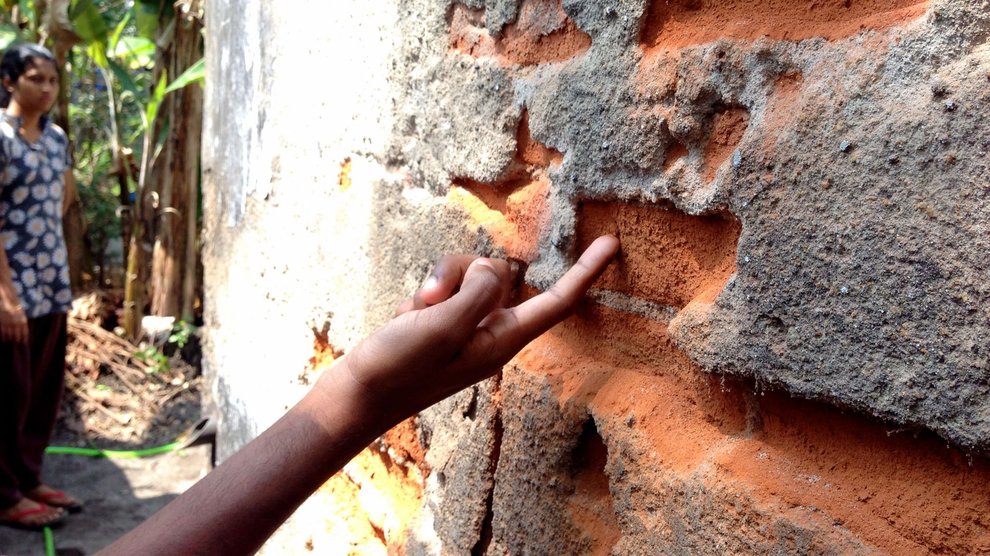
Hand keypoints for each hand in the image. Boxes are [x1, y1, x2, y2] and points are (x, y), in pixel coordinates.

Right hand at [0, 298, 27, 343]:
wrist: (9, 301)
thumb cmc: (16, 309)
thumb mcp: (22, 316)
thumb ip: (22, 324)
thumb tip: (23, 335)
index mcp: (23, 321)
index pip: (24, 333)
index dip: (24, 339)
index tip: (23, 343)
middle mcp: (17, 322)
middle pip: (17, 335)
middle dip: (16, 340)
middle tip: (15, 342)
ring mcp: (9, 322)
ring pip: (9, 334)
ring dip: (9, 339)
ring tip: (9, 341)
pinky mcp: (2, 322)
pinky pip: (3, 331)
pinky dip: (3, 336)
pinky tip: (4, 338)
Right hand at [328, 235, 619, 420]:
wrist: (355, 397)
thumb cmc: (399, 368)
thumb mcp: (444, 326)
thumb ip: (477, 293)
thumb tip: (491, 269)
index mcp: (503, 340)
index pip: (557, 302)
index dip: (585, 272)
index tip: (612, 244)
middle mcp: (490, 332)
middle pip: (499, 275)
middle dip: (465, 273)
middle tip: (433, 302)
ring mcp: (464, 326)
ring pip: (467, 274)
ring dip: (440, 281)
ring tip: (415, 311)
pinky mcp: (441, 321)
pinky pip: (444, 285)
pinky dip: (424, 293)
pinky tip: (406, 316)